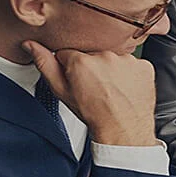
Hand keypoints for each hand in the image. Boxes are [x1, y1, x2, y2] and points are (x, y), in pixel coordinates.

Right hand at [22, 40, 157, 146]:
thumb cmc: (94, 114)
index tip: (79, 81)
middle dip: (93, 67)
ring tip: (112, 89)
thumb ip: (45, 65)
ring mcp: (128, 60)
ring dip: (112, 70)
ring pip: (114, 58)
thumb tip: (31, 45)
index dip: (71, 68)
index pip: (69, 53)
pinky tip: (126, 88)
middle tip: (97, 88)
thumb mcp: (63, 92)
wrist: (124, 131)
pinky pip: (133, 65)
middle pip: (93, 54)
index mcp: (82, 61)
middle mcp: (106, 56)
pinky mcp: (144, 66)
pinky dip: (130, 74)